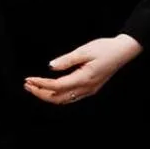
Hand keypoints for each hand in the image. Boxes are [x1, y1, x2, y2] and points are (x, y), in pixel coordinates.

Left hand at [24, 34, 141, 105]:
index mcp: (84, 79)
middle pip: (58, 98)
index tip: (28, 79)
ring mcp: (89, 90)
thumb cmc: (105, 48)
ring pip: (64, 100)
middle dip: (40, 93)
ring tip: (34, 87)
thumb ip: (66, 60)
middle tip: (27, 85)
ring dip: (47, 95)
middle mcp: (86, 88)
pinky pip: (70, 97)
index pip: (57, 86)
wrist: (123, 51)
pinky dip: (57, 95)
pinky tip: (49, 89)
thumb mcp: (84, 51)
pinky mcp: (90, 88)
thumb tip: (50, 67)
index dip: (41, 84)